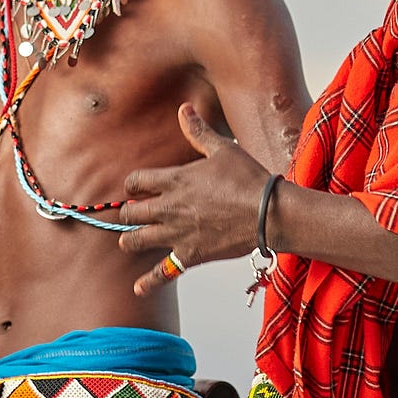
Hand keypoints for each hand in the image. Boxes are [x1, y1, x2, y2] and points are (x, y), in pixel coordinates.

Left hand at [121, 105, 270, 297]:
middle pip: (129, 213)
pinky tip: (139, 288)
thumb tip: (184, 109)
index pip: (134, 182)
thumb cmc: (249, 179)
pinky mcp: (189, 255)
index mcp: (174, 180)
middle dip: (128, 213)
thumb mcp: (222, 149)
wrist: (269, 213)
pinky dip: (149, 282)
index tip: (138, 188)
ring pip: (134, 240)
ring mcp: (176, 234)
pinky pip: (162, 273)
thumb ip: (198, 132)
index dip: (132, 185)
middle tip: (135, 214)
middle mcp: (168, 208)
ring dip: (130, 239)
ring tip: (133, 239)